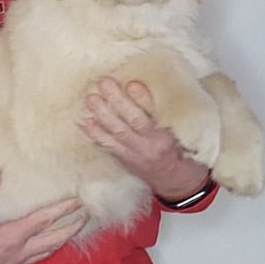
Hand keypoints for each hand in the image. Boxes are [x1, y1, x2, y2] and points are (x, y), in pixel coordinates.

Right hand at [0, 171, 87, 263]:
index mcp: (13, 235)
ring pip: (51, 249)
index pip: (45, 219)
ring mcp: (21, 261)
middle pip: (56, 237)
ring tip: (77, 227)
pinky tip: (55, 243)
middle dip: (73, 226)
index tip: (78, 200)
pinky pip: (40, 257)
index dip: (63, 209)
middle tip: (88, 215)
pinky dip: (51, 248)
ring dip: (65, 238)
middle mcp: (22, 249)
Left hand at [80, 77, 209, 200]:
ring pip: (116, 133)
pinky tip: (84, 121)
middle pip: (132, 121)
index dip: (143, 99)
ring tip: (91, 98)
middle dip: (117, 101)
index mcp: (168, 136)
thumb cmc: (179, 149)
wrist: (174, 181)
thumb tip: (143, 86)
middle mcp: (150, 145)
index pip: (155, 114)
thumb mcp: (180, 131)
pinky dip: (94, 133)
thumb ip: (165, 112)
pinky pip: (107, 146)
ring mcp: (135, 154)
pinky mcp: (124, 159)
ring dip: (102, 114)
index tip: (132, 84)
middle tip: (104, 82)